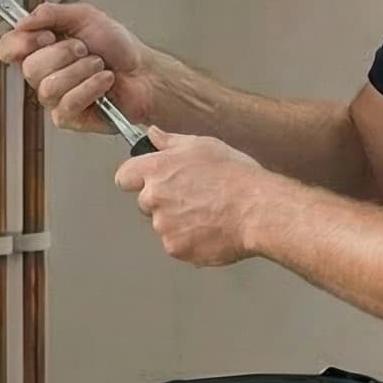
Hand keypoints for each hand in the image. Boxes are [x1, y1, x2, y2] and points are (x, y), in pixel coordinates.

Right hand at [0, 2, 154, 136]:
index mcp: (41, 49)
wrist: (144, 72)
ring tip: (99, 66)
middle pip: (29, 68)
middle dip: (63, 53)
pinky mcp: (68, 118)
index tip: (45, 35)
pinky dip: (91, 88)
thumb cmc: (118, 48)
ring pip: (48, 87)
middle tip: (84, 49)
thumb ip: (52, 13)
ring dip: (81, 70)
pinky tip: (104, 82)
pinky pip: (67, 104)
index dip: (21, 43)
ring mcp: (54, 99)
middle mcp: (44, 74)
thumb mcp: (85, 16)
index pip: (7, 48)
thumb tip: (24, 19)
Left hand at [114, 129, 266, 266]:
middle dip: (163, 201)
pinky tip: (210, 229)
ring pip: (162, 225)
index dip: (136, 178)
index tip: (147, 180)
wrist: (258, 210)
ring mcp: (163, 226)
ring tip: (207, 213)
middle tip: (193, 197)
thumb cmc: (236, 177)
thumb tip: (153, 134)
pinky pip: (176, 245)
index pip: (124, 176)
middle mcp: (154, 198)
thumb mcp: (204, 146)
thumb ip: (170, 141)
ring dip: (177, 222)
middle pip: (144, 202)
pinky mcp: (176, 248)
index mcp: (157, 170)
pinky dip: (189, 240)